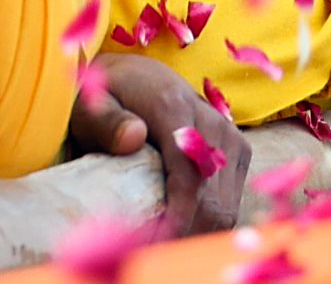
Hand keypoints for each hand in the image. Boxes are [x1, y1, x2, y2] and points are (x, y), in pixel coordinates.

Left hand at [70, 49, 249, 233]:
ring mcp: (230, 137)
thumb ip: (107, 121)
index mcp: (175, 106)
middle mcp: (212, 122)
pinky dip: (208, 228)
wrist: (138, 75)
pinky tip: (181, 237)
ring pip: (226, 208)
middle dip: (184, 237)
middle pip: (211, 200)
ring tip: (163, 250)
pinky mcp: (237, 152)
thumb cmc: (108, 96)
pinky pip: (231, 204)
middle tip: (150, 256)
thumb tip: (133, 137)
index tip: (151, 245)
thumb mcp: (93, 104)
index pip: (189, 176)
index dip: (175, 220)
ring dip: (197, 237)